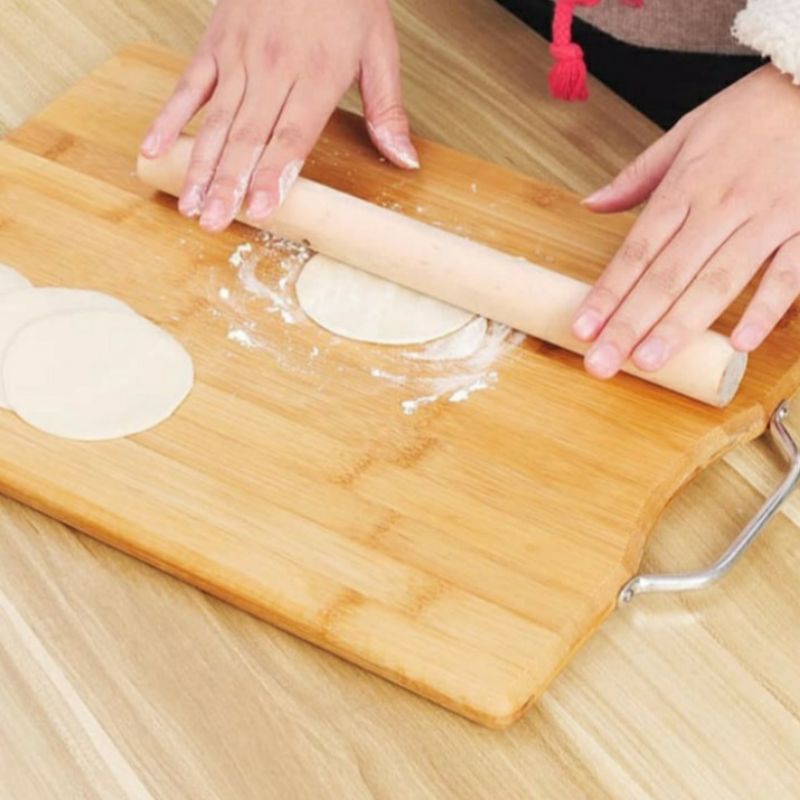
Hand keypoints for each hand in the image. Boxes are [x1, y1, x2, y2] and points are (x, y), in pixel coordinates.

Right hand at [139, 0, 417, 231]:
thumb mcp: (379, 47)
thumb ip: (387, 109)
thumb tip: (405, 161)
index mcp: (317, 75)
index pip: (292, 135)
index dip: (275, 173)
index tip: (260, 208)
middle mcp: (273, 68)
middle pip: (247, 136)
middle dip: (228, 183)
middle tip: (214, 222)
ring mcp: (238, 56)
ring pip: (215, 120)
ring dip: (200, 165)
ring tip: (189, 205)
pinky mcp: (214, 44)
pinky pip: (186, 86)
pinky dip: (169, 118)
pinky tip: (155, 151)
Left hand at [572, 65, 799, 377]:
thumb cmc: (751, 113)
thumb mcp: (686, 132)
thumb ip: (637, 176)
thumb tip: (591, 203)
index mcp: (685, 186)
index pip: (636, 251)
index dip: (607, 293)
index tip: (582, 329)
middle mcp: (720, 206)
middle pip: (667, 275)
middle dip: (631, 323)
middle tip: (603, 363)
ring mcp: (766, 219)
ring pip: (717, 280)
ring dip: (682, 324)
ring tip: (650, 361)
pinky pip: (788, 274)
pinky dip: (767, 307)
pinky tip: (741, 344)